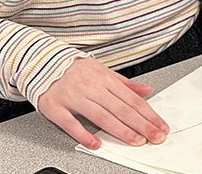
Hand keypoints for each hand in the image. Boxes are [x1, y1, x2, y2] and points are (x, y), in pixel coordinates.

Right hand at [37, 57, 168, 149]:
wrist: (40, 58)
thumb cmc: (73, 68)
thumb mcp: (103, 70)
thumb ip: (125, 83)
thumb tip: (147, 90)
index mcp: (106, 79)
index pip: (133, 100)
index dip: (150, 115)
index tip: (161, 126)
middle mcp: (92, 88)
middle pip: (122, 109)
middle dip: (142, 125)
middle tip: (156, 137)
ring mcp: (74, 97)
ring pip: (101, 116)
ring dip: (121, 130)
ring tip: (136, 141)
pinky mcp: (54, 106)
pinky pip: (70, 123)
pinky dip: (83, 134)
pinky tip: (96, 143)